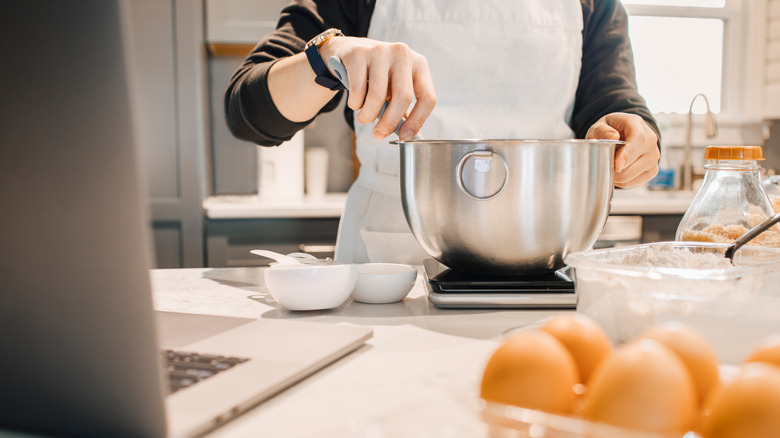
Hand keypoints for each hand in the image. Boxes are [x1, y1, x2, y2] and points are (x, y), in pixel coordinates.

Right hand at [319, 37, 435, 140]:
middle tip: (379, 134)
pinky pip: (358, 90)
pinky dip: (355, 104)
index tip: (405, 137)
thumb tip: (412, 136)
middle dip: (389, 123)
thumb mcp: (396, 88)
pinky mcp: (359, 54)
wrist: (352, 51)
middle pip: (403, 97)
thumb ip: (406, 111)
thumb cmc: (379, 75)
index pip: (427, 97)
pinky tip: (355, 103)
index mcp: (419, 64)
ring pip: (378, 96)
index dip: (417, 121)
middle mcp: (403, 54)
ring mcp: (380, 51)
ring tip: (364, 118)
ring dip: (368, 115)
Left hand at [586, 112, 659, 187]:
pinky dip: (622, 182)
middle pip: (633, 162)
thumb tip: (613, 137)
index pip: (637, 140)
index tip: (616, 166)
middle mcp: (650, 141)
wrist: (624, 135)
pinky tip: (617, 172)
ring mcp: (654, 156)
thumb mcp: (600, 125)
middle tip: (603, 163)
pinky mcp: (652, 170)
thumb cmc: (610, 130)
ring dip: (616, 176)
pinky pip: (634, 182)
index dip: (627, 155)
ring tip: (610, 167)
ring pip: (631, 175)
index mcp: (637, 125)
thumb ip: (602, 130)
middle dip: (613, 168)